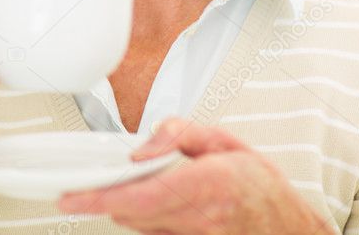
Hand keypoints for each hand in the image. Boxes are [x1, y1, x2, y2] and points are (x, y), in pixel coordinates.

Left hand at [58, 118, 336, 234]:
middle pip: (130, 214)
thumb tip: (143, 146)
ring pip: (138, 226)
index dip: (101, 198)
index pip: (141, 196)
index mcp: (208, 184)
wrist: (287, 225)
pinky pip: (153, 234)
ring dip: (122, 207)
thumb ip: (179, 133)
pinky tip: (149, 201)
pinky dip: (142, 218)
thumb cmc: (259, 185)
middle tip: (82, 184)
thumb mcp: (223, 140)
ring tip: (120, 186)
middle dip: (105, 198)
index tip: (71, 197)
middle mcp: (200, 217)